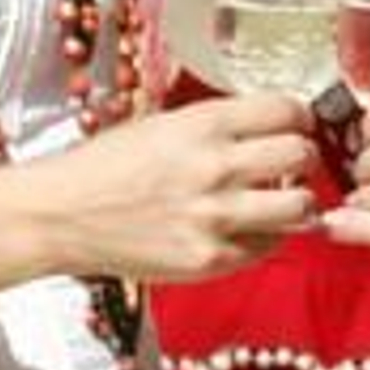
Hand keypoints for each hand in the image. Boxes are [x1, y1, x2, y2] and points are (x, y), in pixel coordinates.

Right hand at [23, 93, 318, 284]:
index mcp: (204, 123)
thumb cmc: (109, 163)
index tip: (299, 123)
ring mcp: (215, 217)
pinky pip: (267, 247)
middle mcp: (216, 166)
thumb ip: (218, 125)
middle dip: (305, 156)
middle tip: (295, 161)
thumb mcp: (166, 123)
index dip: (300, 116)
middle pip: (302, 154)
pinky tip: (250, 227)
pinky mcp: (209, 260)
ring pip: (300, 207)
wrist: (63, 215)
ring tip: (284, 199)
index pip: (286, 110)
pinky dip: (268, 237)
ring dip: (299, 201)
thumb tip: (269, 126)